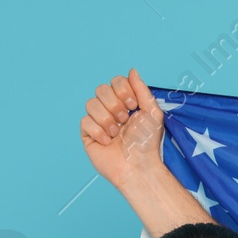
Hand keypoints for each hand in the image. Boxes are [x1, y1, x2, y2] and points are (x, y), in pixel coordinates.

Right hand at [80, 67, 165, 190]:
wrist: (139, 166)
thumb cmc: (147, 143)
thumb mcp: (153, 113)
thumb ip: (142, 90)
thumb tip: (132, 71)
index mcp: (125, 103)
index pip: (115, 82)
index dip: (122, 90)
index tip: (133, 105)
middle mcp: (111, 110)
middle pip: (101, 90)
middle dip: (115, 105)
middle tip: (125, 120)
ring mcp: (98, 122)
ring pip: (90, 104)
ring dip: (107, 119)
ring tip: (117, 133)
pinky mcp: (88, 135)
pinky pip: (85, 121)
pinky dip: (98, 132)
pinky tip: (108, 142)